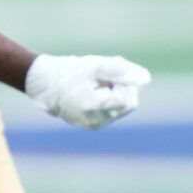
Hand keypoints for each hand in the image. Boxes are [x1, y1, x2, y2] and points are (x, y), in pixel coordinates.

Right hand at [23, 54, 150, 129]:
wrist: (46, 86)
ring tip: (98, 86)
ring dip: (116, 94)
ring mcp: (94, 125)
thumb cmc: (71, 72)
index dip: (125, 84)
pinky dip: (109, 101)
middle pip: (129, 104)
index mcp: (93, 106)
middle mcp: (95, 120)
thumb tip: (147, 78)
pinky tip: (95, 93)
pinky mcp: (93, 125)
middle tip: (105, 79)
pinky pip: (113, 113)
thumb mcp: (96, 66)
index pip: (128, 99)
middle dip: (123, 88)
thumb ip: (121, 71)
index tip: (112, 75)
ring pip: (122, 109)